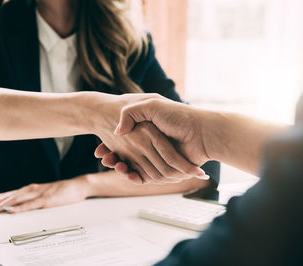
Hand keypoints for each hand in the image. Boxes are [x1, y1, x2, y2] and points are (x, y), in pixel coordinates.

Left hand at [0, 178, 90, 213]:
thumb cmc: (62, 191)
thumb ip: (31, 199)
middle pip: (7, 197)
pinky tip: (10, 210)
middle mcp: (30, 190)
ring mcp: (38, 194)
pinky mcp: (46, 199)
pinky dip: (19, 208)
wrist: (78, 185)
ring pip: (15, 200)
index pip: (6, 195)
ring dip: (0, 206)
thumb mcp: (43, 195)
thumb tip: (18, 206)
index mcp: (29, 189)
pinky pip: (30, 205)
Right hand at [95, 98, 212, 179]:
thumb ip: (131, 113)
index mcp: (148, 132)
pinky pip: (147, 176)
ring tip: (112, 163)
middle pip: (126, 156)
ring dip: (122, 167)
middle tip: (103, 158)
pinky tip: (127, 172)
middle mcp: (152, 145)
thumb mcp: (151, 105)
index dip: (110, 146)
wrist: (202, 132)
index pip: (124, 142)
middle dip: (113, 158)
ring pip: (134, 167)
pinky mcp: (165, 170)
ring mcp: (158, 158)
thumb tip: (117, 131)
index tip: (100, 150)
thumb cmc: (179, 116)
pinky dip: (136, 177)